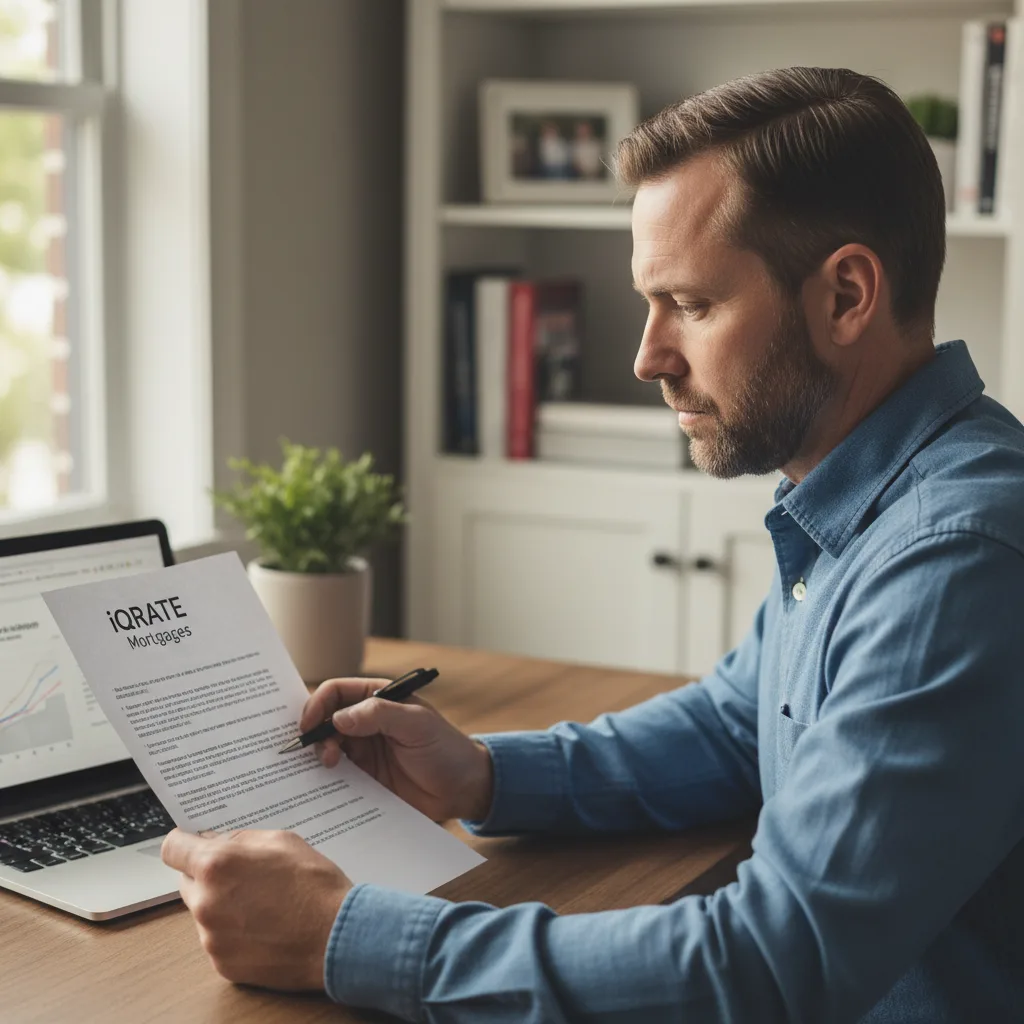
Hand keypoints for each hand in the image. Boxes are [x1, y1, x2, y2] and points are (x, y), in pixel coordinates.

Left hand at [161, 828, 349, 990]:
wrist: (337, 936)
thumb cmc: (315, 883)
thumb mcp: (282, 840)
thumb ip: (240, 839)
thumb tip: (214, 842)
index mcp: (217, 865)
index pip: (172, 849)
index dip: (183, 844)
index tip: (191, 845)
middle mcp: (206, 902)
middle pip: (187, 882)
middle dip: (207, 876)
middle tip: (243, 876)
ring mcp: (211, 938)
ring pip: (203, 912)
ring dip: (221, 905)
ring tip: (261, 905)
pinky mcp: (222, 964)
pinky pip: (217, 940)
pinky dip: (233, 933)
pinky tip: (264, 927)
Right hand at [301, 677, 493, 821]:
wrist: (463, 789)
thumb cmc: (446, 749)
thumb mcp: (418, 724)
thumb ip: (380, 715)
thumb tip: (339, 718)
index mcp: (377, 698)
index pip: (336, 692)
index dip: (317, 704)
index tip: (308, 725)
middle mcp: (365, 721)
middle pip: (324, 719)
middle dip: (313, 732)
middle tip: (320, 751)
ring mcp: (363, 749)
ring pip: (326, 746)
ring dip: (320, 754)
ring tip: (330, 765)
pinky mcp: (363, 777)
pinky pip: (336, 775)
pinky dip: (324, 778)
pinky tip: (326, 784)